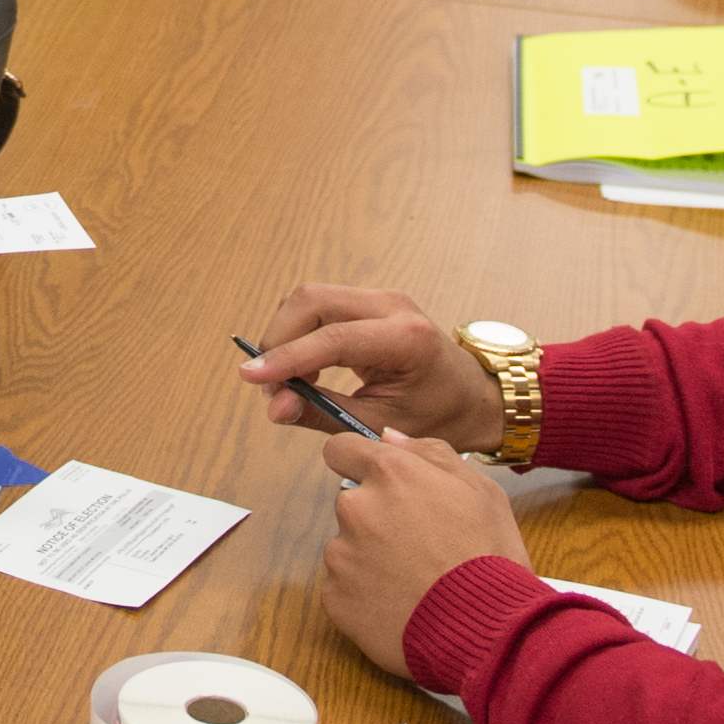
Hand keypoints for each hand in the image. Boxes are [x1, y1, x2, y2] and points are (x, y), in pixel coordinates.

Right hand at [244, 286, 503, 446]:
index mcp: (407, 339)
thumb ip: (323, 414)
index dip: (288, 358)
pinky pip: (320, 305)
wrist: (472, 397)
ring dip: (287, 336)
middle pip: (312, 300)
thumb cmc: (437, 416)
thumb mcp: (380, 426)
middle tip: (269, 385)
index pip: (333, 338)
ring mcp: (381, 297)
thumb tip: (274, 408)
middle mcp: (393, 306)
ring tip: (290, 382)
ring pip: (310, 298)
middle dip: (279, 339)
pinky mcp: (369, 301)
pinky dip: (300, 333)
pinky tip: (305, 370)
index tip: (251, 377)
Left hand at [321, 431, 532, 681]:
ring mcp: (341, 555)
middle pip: (352, 502)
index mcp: (390, 475)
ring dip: (370, 557)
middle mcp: (356, 508)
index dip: (360, 462)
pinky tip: (401, 604)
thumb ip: (431, 454)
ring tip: (414, 580)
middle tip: (417, 545)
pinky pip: (344, 587)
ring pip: (347, 546)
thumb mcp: (481, 491)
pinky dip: (365, 594)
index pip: (342, 449)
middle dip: (376, 517)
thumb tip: (391, 438)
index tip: (379, 482)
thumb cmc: (490, 558)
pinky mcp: (335, 598)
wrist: (486, 630)